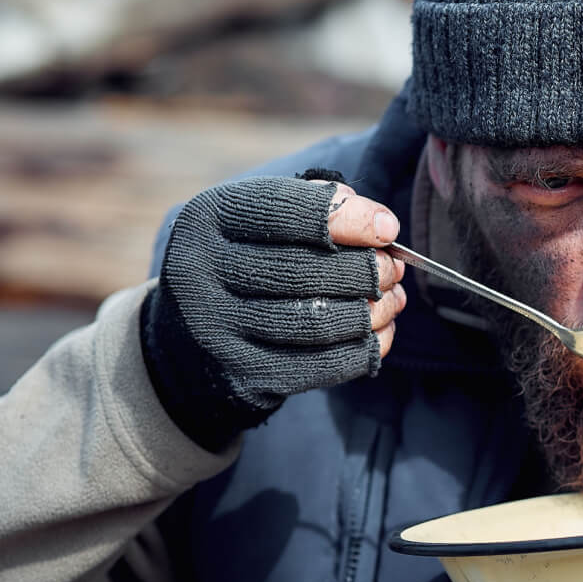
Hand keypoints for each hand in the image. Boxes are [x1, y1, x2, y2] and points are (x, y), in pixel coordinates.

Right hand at [141, 173, 407, 448]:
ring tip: (392, 299)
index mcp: (208, 218)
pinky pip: (321, 366)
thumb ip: (315, 206)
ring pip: (317, 322)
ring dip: (371, 312)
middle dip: (366, 271)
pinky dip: (363, 349)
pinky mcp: (243, 375)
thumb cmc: (246, 257)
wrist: (190, 330)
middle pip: (305, 271)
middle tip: (392, 269)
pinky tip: (379, 333)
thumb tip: (380, 228)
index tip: (388, 229)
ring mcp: (218, 330)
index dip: (350, 219)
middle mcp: (201, 273)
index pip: (285, 211)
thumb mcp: (261, 216)